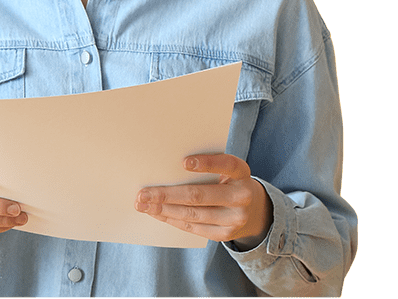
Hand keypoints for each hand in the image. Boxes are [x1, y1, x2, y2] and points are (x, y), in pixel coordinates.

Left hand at [135, 153, 272, 247]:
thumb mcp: (227, 168)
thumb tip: (169, 166)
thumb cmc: (230, 180)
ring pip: (192, 214)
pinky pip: (193, 227)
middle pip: (199, 195)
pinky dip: (172, 220)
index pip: (226, 164)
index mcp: (242, 172)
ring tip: (143, 205)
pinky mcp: (224, 235)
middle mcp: (241, 196)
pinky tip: (156, 214)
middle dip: (167, 194)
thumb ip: (208, 164)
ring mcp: (234, 219)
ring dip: (163, 210)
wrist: (254, 210)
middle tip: (143, 193)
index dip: (206, 163)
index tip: (183, 162)